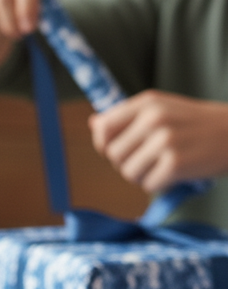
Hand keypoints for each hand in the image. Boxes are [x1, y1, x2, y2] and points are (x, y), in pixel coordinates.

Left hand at [89, 91, 227, 191]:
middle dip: (126, 163)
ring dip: (142, 175)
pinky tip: (174, 174)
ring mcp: (165, 141)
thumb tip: (93, 123)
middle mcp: (154, 119)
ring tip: (162, 166)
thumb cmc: (195, 123)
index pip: (103, 128)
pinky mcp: (176, 163)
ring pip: (128, 172)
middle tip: (148, 160)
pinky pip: (148, 185)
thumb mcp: (162, 109)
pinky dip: (159, 185)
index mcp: (147, 103)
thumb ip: (127, 116)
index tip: (119, 149)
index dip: (104, 144)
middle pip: (113, 155)